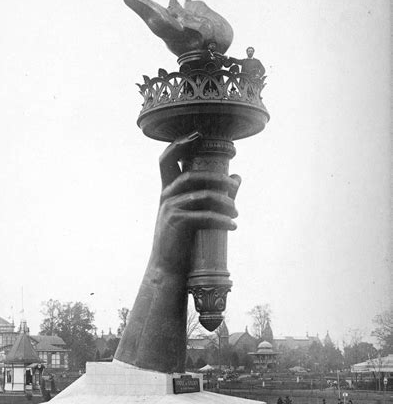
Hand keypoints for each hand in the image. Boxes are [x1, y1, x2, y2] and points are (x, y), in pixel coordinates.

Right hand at [150, 132, 239, 275]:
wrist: (167, 268)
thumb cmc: (181, 242)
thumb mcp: (194, 215)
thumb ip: (214, 195)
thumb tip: (237, 177)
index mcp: (167, 191)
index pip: (166, 160)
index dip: (179, 143)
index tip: (197, 134)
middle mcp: (166, 196)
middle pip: (192, 175)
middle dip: (216, 177)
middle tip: (234, 185)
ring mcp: (170, 208)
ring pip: (203, 195)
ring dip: (225, 202)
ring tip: (237, 212)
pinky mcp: (178, 222)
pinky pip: (205, 216)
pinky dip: (222, 221)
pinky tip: (233, 226)